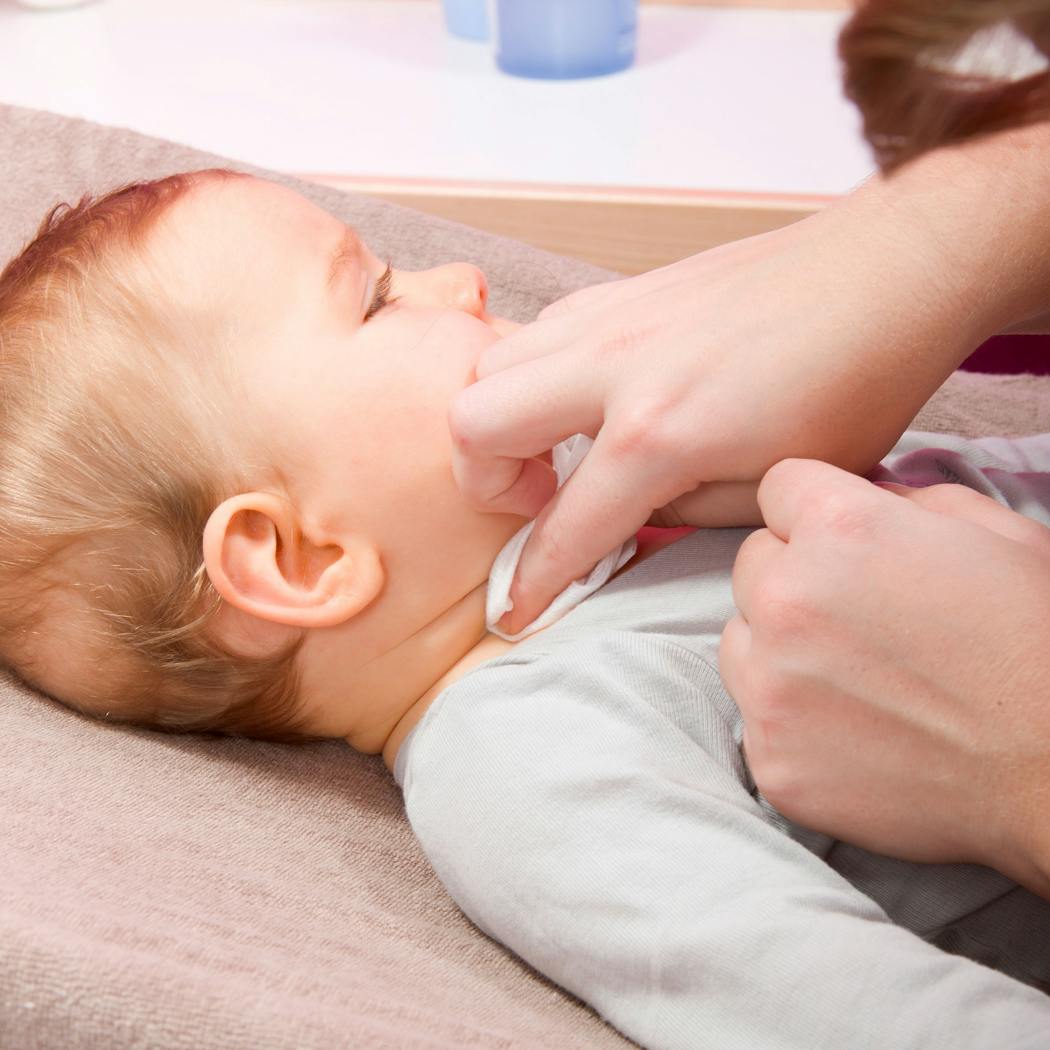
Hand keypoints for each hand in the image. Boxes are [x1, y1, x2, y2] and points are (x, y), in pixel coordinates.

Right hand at [450, 193, 993, 635]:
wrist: (884, 275)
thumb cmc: (852, 383)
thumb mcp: (774, 487)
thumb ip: (680, 512)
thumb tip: (628, 513)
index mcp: (658, 433)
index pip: (564, 529)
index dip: (532, 584)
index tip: (515, 613)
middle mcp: (614, 369)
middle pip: (475, 422)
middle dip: (485, 484)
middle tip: (537, 503)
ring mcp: (613, 318)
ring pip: (489, 363)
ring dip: (501, 419)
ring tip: (553, 449)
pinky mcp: (625, 290)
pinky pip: (537, 328)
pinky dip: (534, 370)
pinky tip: (583, 395)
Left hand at [720, 459, 1049, 896]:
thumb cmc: (1036, 642)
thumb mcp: (992, 532)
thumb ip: (904, 498)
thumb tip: (859, 497)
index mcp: (840, 530)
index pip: (778, 489)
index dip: (813, 510)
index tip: (839, 540)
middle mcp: (788, 600)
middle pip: (752, 563)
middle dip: (793, 576)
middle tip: (857, 614)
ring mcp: (771, 686)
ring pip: (740, 637)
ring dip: (779, 646)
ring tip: (855, 675)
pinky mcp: (771, 758)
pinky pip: (753, 714)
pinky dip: (791, 718)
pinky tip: (854, 729)